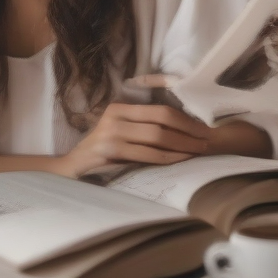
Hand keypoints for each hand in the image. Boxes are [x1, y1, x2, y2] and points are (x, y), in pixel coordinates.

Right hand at [55, 103, 212, 178]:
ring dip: (182, 144)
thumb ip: (141, 128)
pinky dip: (168, 157)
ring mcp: (112, 132)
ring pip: (157, 136)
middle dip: (188, 129)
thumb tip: (179, 130)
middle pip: (162, 118)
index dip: (185, 118)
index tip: (203, 127)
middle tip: (207, 139)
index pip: (160, 109)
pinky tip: (181, 159)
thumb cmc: (101, 154)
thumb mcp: (119, 133)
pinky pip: (147, 154)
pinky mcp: (110, 150)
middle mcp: (116, 115)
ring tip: (199, 150)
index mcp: (120, 108)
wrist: (71, 170)